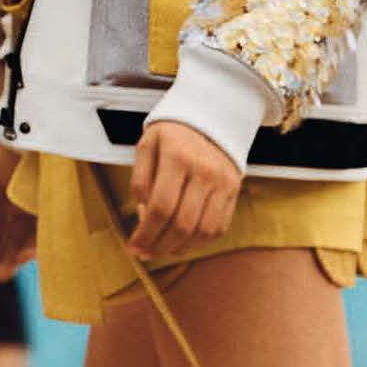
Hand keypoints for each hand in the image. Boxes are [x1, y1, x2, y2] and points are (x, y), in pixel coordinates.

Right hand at [0, 137, 35, 288]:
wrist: (39, 125)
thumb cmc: (4, 147)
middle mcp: (0, 203)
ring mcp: (23, 205)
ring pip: (12, 239)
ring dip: (7, 259)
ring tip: (4, 275)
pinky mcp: (46, 206)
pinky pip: (36, 231)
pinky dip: (29, 246)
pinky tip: (24, 258)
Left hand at [127, 121, 242, 261]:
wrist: (212, 114)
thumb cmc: (174, 131)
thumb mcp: (148, 144)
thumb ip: (140, 179)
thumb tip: (142, 216)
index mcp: (178, 156)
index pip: (161, 207)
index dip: (145, 233)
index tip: (133, 246)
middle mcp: (204, 170)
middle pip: (182, 224)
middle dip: (159, 245)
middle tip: (145, 252)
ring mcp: (222, 182)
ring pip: (203, 231)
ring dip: (179, 248)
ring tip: (162, 249)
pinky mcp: (233, 189)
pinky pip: (219, 227)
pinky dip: (200, 242)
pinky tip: (183, 241)